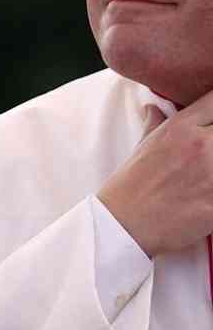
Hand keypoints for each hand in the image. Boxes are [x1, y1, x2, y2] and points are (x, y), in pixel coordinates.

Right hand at [98, 91, 212, 256]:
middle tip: (211, 156)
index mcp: (180, 128)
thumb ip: (154, 123)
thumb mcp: (142, 146)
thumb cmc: (132, 184)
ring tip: (209, 178)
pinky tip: (210, 195)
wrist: (124, 223)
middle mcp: (200, 145)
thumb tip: (154, 107)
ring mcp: (212, 174)